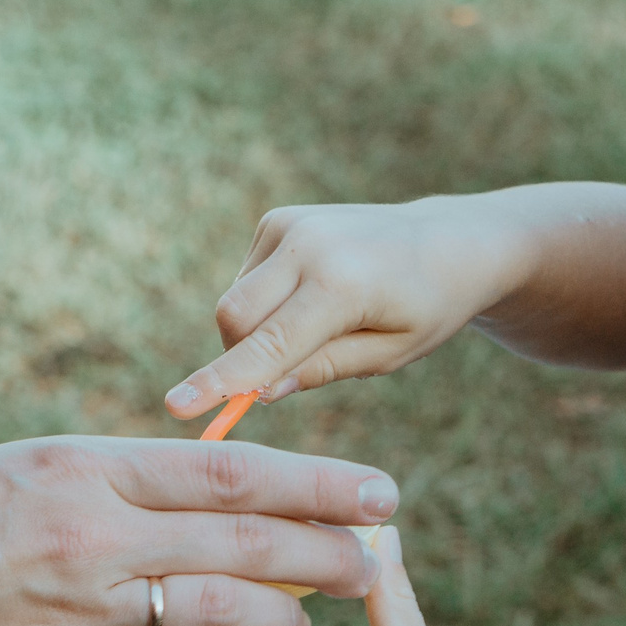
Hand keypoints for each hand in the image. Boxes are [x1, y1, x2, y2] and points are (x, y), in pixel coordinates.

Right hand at [0, 436, 397, 625]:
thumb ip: (46, 475)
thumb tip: (78, 472)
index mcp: (74, 468)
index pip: (226, 469)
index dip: (315, 480)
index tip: (374, 486)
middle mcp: (90, 534)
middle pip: (247, 537)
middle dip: (328, 543)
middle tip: (385, 548)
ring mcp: (79, 613)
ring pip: (224, 609)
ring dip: (294, 609)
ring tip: (337, 611)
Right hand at [163, 198, 525, 418]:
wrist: (448, 241)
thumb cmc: (426, 307)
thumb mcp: (390, 354)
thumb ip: (324, 370)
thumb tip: (260, 391)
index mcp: (342, 284)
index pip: (268, 344)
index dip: (221, 380)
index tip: (177, 407)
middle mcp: (308, 245)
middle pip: (234, 318)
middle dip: (243, 357)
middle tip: (282, 378)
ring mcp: (289, 224)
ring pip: (236, 301)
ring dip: (262, 330)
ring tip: (325, 325)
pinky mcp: (278, 219)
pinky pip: (248, 280)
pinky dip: (268, 303)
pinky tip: (316, 297)